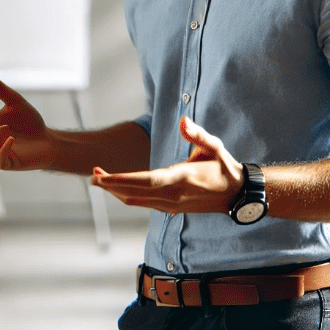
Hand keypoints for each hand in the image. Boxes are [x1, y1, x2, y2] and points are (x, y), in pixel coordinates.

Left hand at [92, 116, 244, 213]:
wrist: (236, 195)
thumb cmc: (224, 167)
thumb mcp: (214, 147)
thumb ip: (197, 135)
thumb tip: (183, 120)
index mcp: (182, 178)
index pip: (145, 180)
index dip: (121, 179)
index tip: (102, 177)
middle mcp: (173, 195)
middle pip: (133, 192)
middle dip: (110, 185)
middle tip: (92, 174)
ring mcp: (171, 204)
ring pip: (135, 200)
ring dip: (115, 191)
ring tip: (99, 178)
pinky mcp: (170, 209)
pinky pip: (142, 203)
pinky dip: (126, 195)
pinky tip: (117, 188)